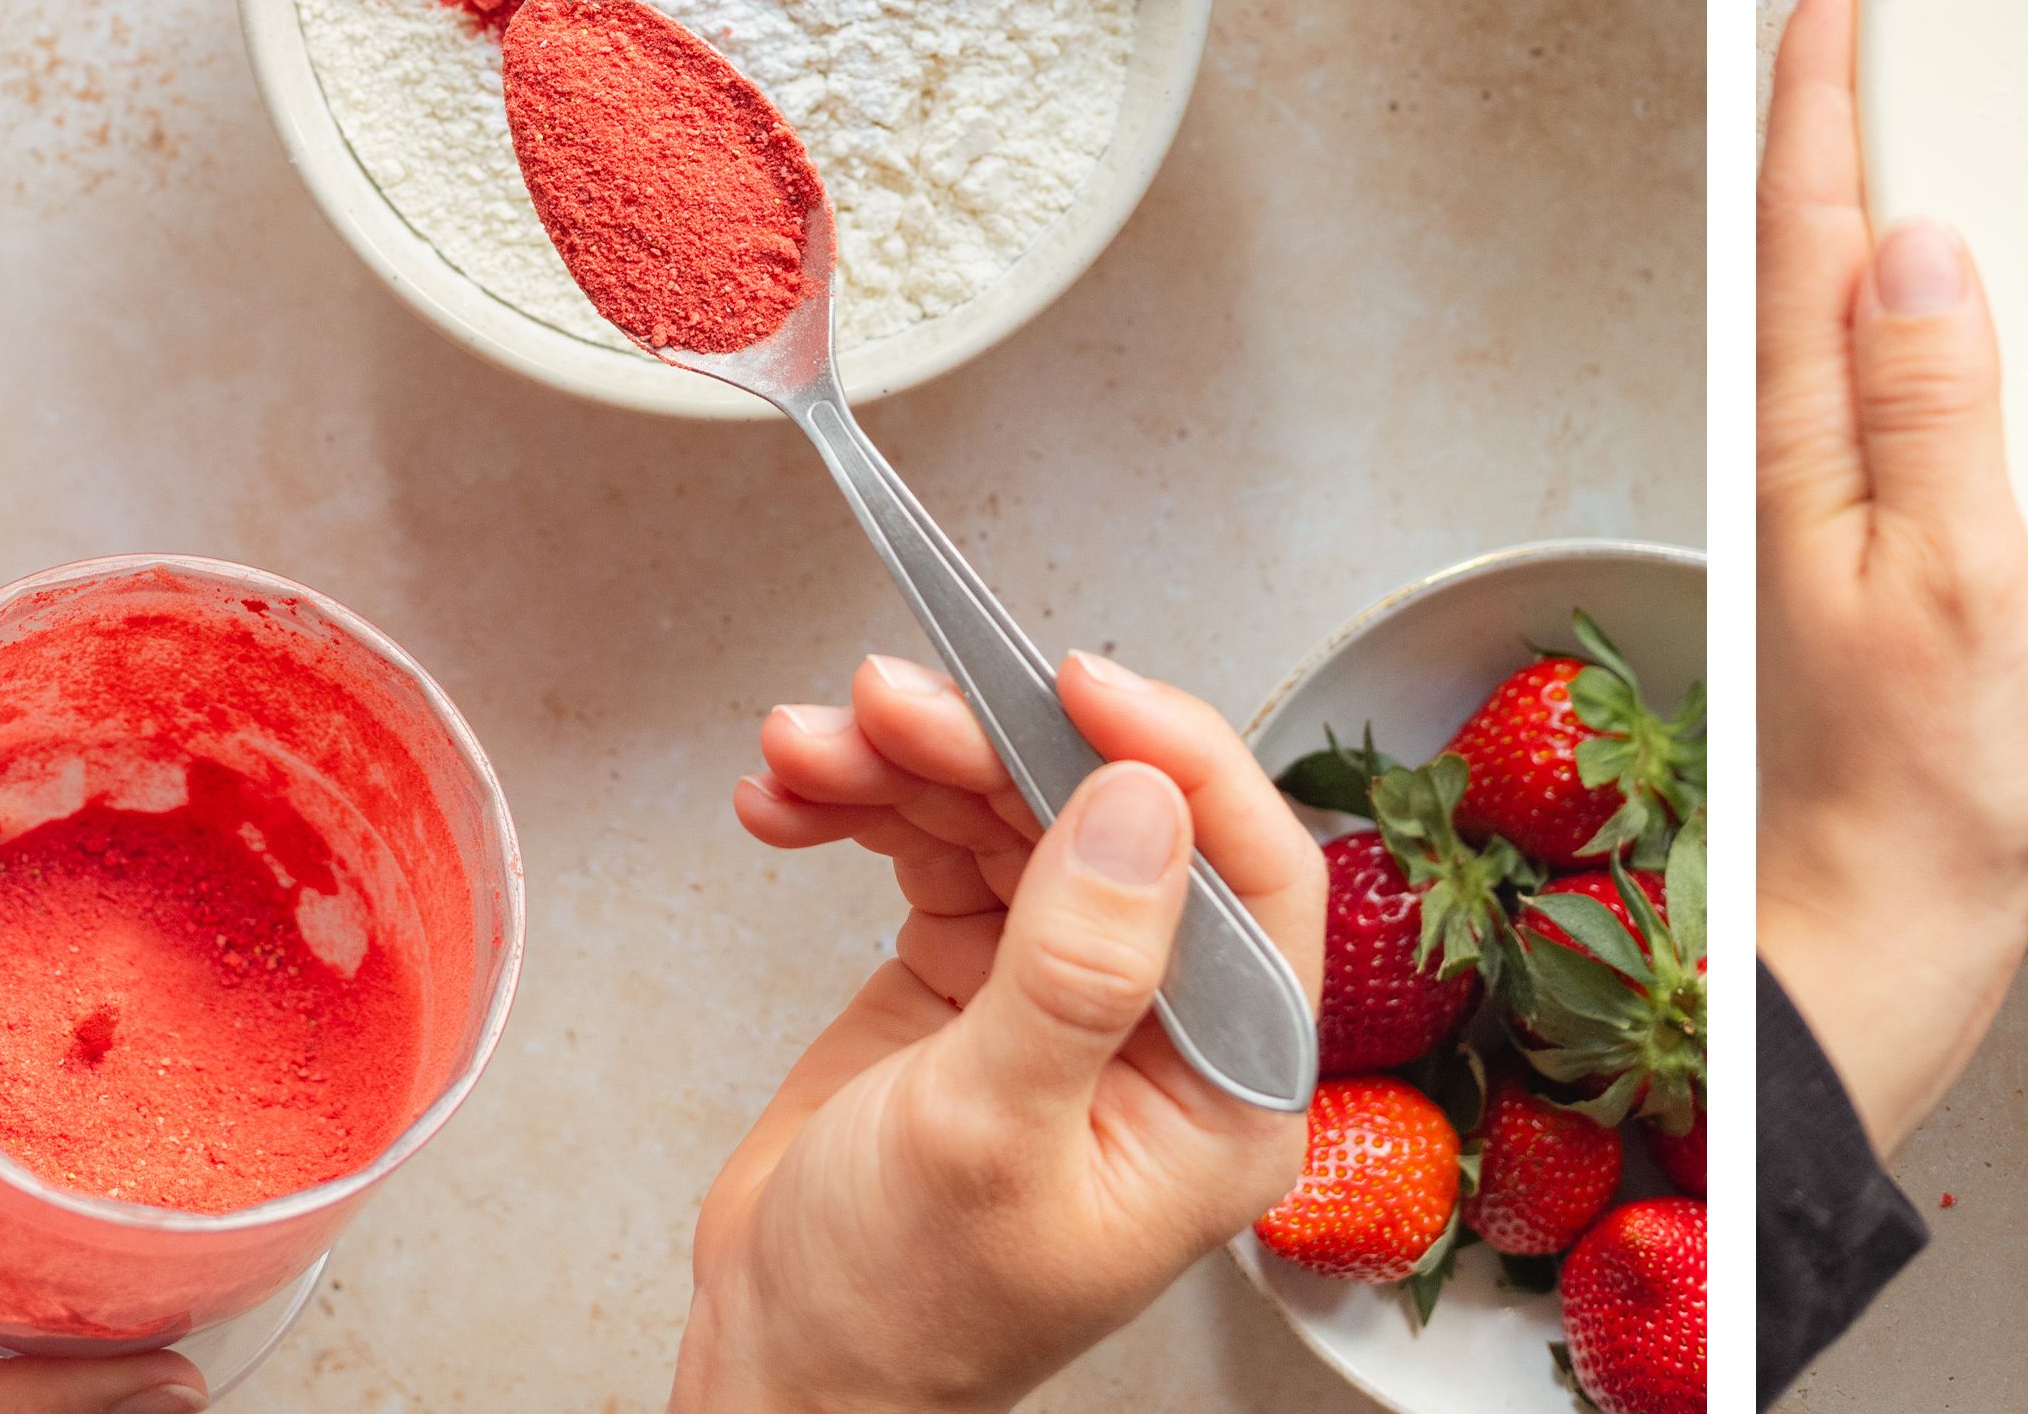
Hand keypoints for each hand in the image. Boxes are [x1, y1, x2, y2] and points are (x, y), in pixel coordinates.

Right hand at [677, 653, 1324, 1413]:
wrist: (777, 1378)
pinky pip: (938, 847)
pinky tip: (790, 797)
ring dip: (907, 762)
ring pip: (1015, 814)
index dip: (1173, 755)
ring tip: (808, 746)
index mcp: (1224, 1086)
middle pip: (1110, 817)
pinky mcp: (974, 974)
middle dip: (993, 744)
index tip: (1075, 683)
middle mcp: (1164, 1025)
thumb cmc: (895, 1317)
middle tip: (888, 703)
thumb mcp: (987, 1142)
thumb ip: (1073, 972)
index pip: (1250, 874)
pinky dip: (863, 807)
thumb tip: (1143, 805)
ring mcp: (1066, 988)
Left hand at [1757, 0, 2027, 1154]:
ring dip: (1856, 194)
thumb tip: (1923, 241)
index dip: (1826, 88)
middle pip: (1806, 242)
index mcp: (1815, 439)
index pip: (1813, 221)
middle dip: (1827, 106)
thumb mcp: (1962, 580)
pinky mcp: (1878, 554)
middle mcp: (1807, 453)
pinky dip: (1900, 301)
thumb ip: (1938, 406)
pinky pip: (1882, 381)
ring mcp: (1835, 504)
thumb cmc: (1927, 790)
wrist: (1888, 936)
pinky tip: (1937, 301)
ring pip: (1837, 307)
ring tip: (1887, 100)